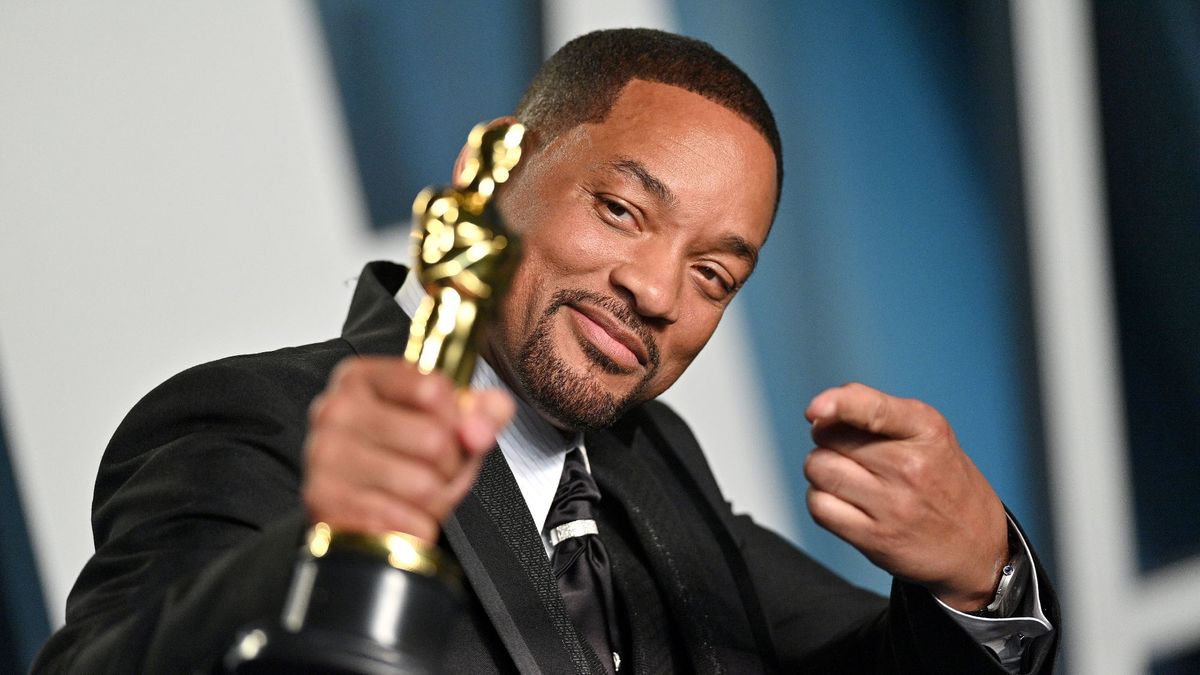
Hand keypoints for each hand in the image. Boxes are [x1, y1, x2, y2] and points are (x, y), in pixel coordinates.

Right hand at [303, 357, 514, 542]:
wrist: (355, 516)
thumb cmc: (397, 463)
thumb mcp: (445, 428)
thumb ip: (480, 413)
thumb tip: (485, 421)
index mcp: (361, 378)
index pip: (434, 388)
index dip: (458, 417)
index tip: (449, 428)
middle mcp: (336, 410)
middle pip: (435, 438)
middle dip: (451, 466)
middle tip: (434, 471)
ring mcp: (327, 455)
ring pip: (423, 484)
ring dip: (436, 500)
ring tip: (417, 497)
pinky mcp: (328, 502)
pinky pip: (407, 520)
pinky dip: (417, 526)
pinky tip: (400, 517)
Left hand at [802, 382, 1007, 610]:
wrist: (978, 547)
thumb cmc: (944, 482)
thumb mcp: (929, 435)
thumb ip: (878, 413)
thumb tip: (818, 413)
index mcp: (927, 430)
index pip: (872, 408)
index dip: (837, 404)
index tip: (815, 410)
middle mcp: (911, 466)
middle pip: (830, 437)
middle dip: (829, 440)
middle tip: (853, 454)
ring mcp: (893, 505)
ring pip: (818, 468)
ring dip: (822, 470)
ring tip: (850, 478)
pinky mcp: (875, 538)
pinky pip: (819, 506)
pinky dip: (821, 500)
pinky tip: (845, 503)